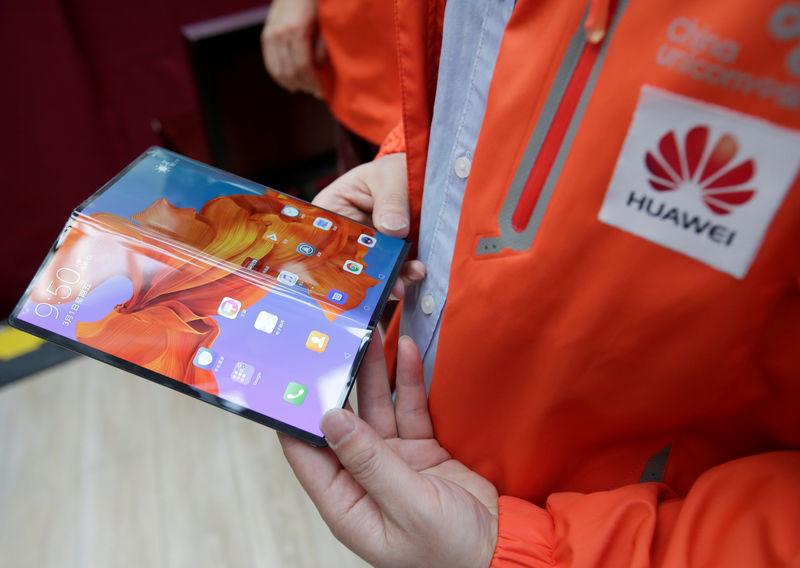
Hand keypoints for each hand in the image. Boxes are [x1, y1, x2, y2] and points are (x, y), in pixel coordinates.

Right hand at [261, 0, 324, 96]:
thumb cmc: (314, 3)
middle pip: (290, 71)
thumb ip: (322, 45)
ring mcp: (271, 34)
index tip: (321, 92)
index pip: (303, 66)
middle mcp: (280, 33)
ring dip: (291, 83)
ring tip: (303, 88)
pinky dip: (279, 76)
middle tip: (315, 92)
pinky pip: (270, 63)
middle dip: (303, 84)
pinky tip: (289, 82)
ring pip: (278, 70)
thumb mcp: (324, 21)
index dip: (312, 82)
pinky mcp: (266, 34)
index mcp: (297, 30)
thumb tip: (318, 67)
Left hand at [279, 335, 498, 567]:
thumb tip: (331, 420)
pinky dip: (408, 382)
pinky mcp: (419, 450)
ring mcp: (392, 462)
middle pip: (343, 421)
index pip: (307, 454)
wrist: (502, 552)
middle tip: (337, 341)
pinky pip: (409, 409)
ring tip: (370, 334)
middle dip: (340, 382)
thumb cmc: (450, 551)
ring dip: (374, 373)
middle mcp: (363, 479)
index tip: (294, 375)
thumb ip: (370, 462)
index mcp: (347, 504)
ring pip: (376, 408)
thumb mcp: (409, 507)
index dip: (297, 415)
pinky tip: (405, 353)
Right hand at [313, 153, 425, 296]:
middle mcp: (344, 235)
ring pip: (370, 273)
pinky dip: (403, 275)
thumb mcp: (390, 177)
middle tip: (386, 284)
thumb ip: (391, 201)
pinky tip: (415, 271)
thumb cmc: (392, 170)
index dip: (333, 259)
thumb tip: (393, 229)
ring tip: (407, 277)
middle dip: (364, 277)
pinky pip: (392, 272)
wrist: (415, 174)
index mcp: (332, 211)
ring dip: (389, 279)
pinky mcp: (388, 257)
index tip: (351, 269)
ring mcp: (367, 249)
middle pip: (346, 263)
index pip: (323, 239)